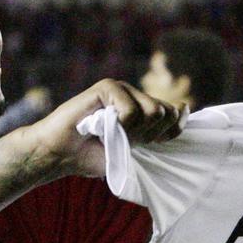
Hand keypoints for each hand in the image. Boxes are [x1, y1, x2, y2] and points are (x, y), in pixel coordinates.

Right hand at [18, 79, 182, 177]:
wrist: (61, 153)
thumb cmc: (95, 155)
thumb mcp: (133, 151)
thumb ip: (156, 134)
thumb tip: (181, 111)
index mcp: (143, 109)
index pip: (175, 115)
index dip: (170, 132)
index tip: (150, 143)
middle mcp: (136, 96)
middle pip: (166, 113)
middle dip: (149, 135)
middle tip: (125, 140)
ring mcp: (122, 89)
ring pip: (152, 112)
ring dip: (134, 132)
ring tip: (112, 133)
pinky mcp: (108, 86)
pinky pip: (131, 110)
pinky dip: (120, 125)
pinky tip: (101, 125)